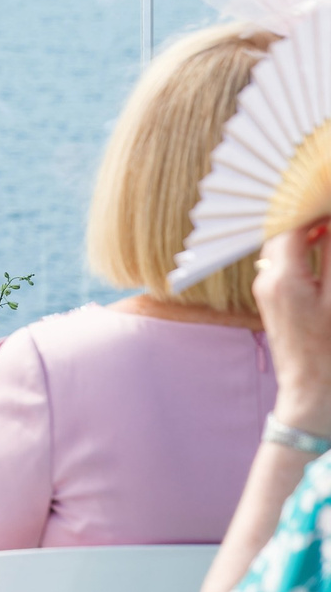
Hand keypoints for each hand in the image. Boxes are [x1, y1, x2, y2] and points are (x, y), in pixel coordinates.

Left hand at [257, 223, 330, 435]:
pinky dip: (306, 250)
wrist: (313, 399)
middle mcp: (268, 280)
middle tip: (326, 203)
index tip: (326, 192)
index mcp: (283, 278)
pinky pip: (287, 263)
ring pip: (285, 246)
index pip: (292, 223)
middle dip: (310, 215)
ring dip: (309, 232)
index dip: (313, 204)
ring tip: (328, 225)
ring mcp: (269, 290)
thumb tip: (328, 222)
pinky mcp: (275, 301)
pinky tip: (325, 247)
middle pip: (284, 231)